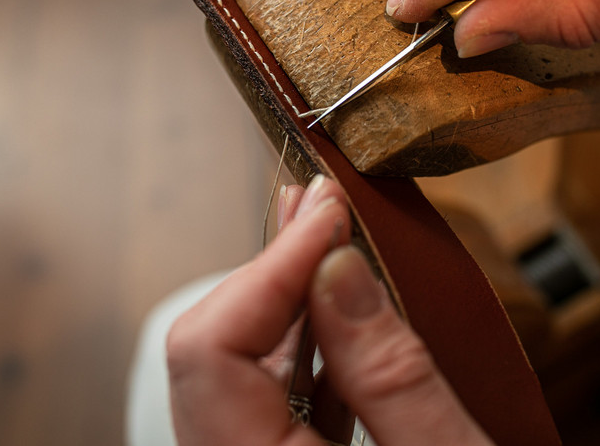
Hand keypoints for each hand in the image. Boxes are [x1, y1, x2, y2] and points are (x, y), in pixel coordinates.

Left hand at [166, 175, 491, 445]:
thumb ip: (388, 372)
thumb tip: (339, 264)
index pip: (211, 347)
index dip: (271, 264)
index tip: (328, 210)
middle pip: (215, 347)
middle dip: (275, 268)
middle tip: (324, 205)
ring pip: (241, 366)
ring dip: (289, 296)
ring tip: (324, 230)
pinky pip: (274, 394)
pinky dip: (308, 340)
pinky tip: (337, 300)